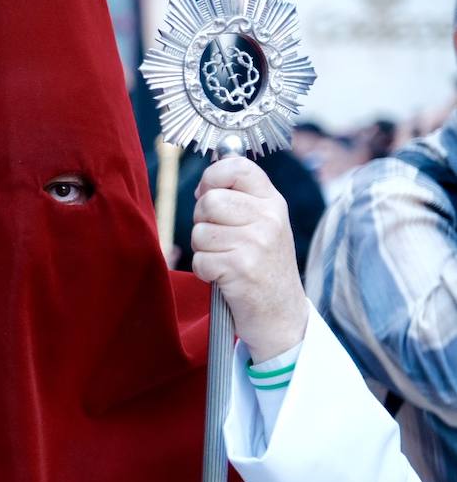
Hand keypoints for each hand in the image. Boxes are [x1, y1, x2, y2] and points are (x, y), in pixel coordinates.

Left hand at [190, 157, 308, 361]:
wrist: (282, 315)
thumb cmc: (263, 267)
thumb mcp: (264, 225)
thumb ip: (241, 200)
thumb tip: (206, 182)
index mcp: (273, 202)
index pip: (236, 166)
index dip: (211, 178)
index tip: (208, 194)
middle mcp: (268, 218)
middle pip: (209, 201)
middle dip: (202, 222)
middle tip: (220, 240)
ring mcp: (256, 242)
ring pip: (199, 232)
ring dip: (203, 250)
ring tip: (226, 260)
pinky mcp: (241, 268)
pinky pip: (199, 260)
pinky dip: (205, 272)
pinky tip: (225, 278)